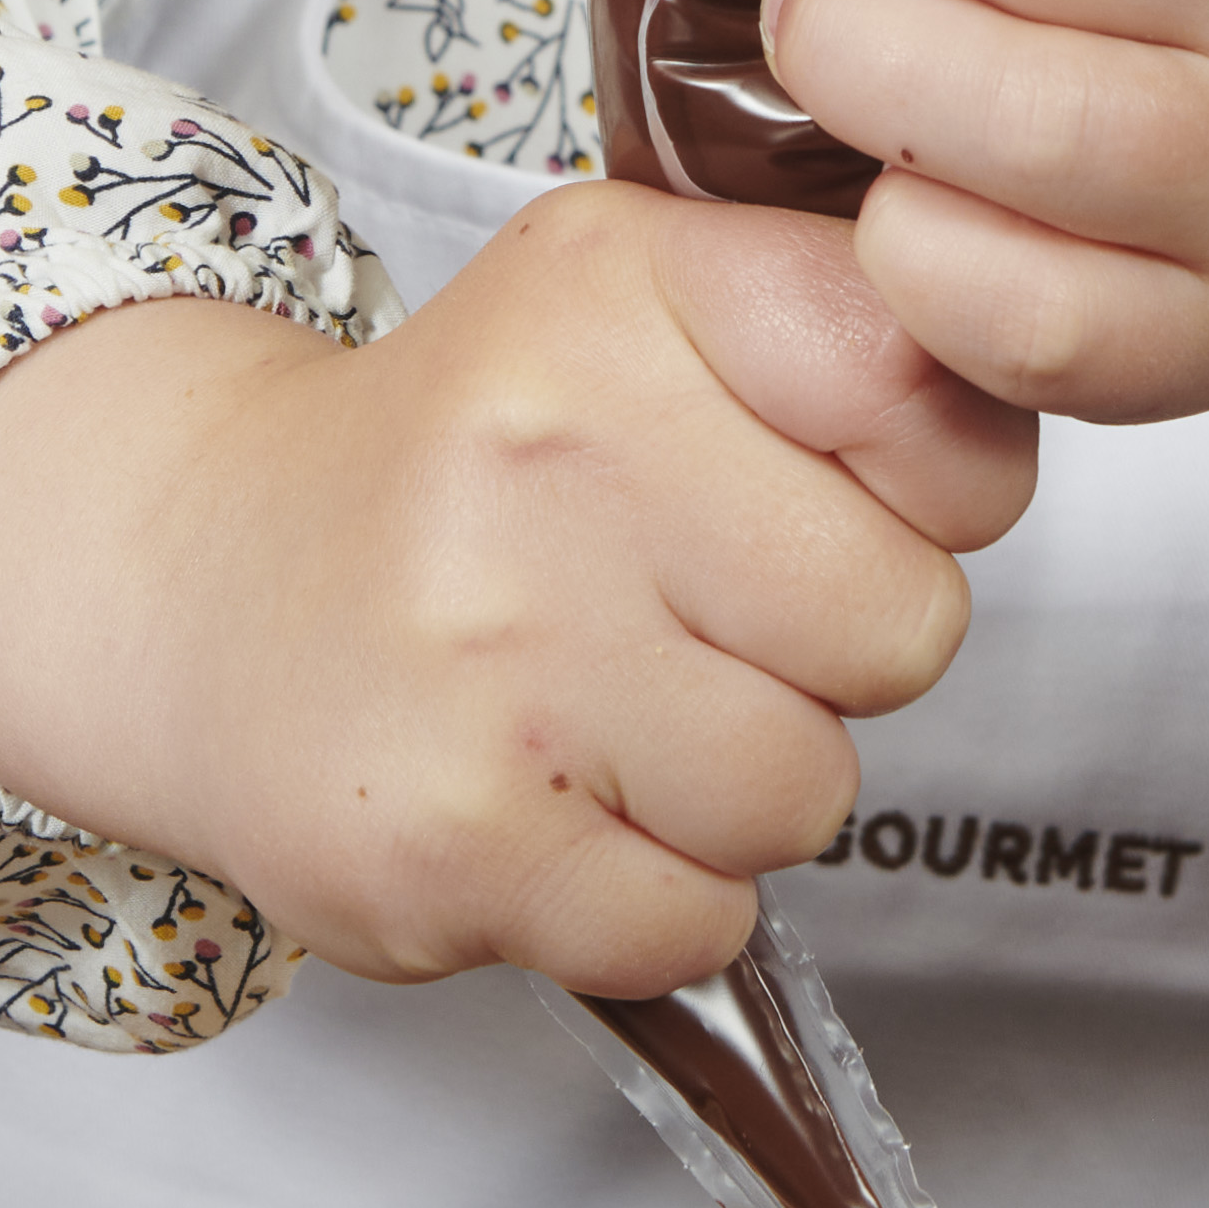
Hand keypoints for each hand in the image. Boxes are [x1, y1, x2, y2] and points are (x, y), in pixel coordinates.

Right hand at [0, 183, 1032, 998]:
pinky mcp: (455, 841)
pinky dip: (651, 894)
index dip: (921, 477)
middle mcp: (549, 450)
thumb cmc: (471, 456)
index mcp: (617, 286)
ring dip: (739, 782)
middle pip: (901, 622)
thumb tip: (1003, 437)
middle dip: (832, 649)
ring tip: (620, 710)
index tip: (823, 481)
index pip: (923, 392)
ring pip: (806, 791)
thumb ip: (839, 331)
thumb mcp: (634, 301)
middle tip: (707, 618)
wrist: (205, 587)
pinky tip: (560, 801)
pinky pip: (696, 920)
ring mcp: (496, 655)